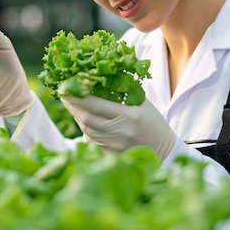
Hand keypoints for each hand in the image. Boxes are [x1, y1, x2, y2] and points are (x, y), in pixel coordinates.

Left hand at [60, 95, 175, 159]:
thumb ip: (125, 89)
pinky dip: (86, 130)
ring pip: (87, 131)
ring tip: (72, 106)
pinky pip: (92, 142)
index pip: (96, 105)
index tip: (67, 88)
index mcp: (129, 116)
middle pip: (86, 119)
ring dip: (77, 118)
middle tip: (64, 95)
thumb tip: (104, 74)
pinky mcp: (112, 156)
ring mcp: (115, 146)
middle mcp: (120, 131)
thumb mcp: (143, 103)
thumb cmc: (154, 123)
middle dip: (72, 107)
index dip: (78, 97)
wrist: (165, 151)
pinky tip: (84, 122)